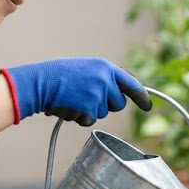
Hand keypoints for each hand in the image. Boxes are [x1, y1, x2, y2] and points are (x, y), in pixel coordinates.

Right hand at [0, 57, 151, 124]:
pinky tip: (69, 106)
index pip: (131, 83)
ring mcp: (98, 94)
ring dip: (90, 111)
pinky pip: (90, 121)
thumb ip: (103, 77)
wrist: (40, 82)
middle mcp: (105, 79)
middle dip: (106, 105)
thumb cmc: (59, 75)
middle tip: (87, 98)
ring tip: (73, 98)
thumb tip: (120, 91)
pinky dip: (79, 118)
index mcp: (105, 67)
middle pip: (118, 104)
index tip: (148, 106)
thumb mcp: (86, 68)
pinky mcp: (89, 108)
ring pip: (103, 113)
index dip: (141, 97)